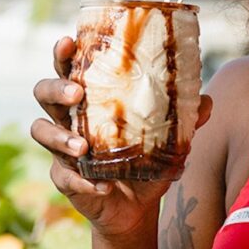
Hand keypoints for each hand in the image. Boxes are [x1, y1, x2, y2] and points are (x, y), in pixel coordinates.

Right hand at [31, 36, 211, 244]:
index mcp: (90, 99)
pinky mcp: (64, 178)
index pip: (70, 69)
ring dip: (59, 137)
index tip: (69, 41)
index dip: (64, 54)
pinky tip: (101, 184)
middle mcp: (70, 118)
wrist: (137, 207)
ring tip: (83, 146)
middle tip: (76, 93)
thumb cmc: (147, 160)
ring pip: (41, 132)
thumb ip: (183, 120)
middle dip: (55, 89)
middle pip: (44, 93)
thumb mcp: (168, 139)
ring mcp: (62, 148)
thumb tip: (207, 101)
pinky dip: (81, 180)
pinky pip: (63, 175)